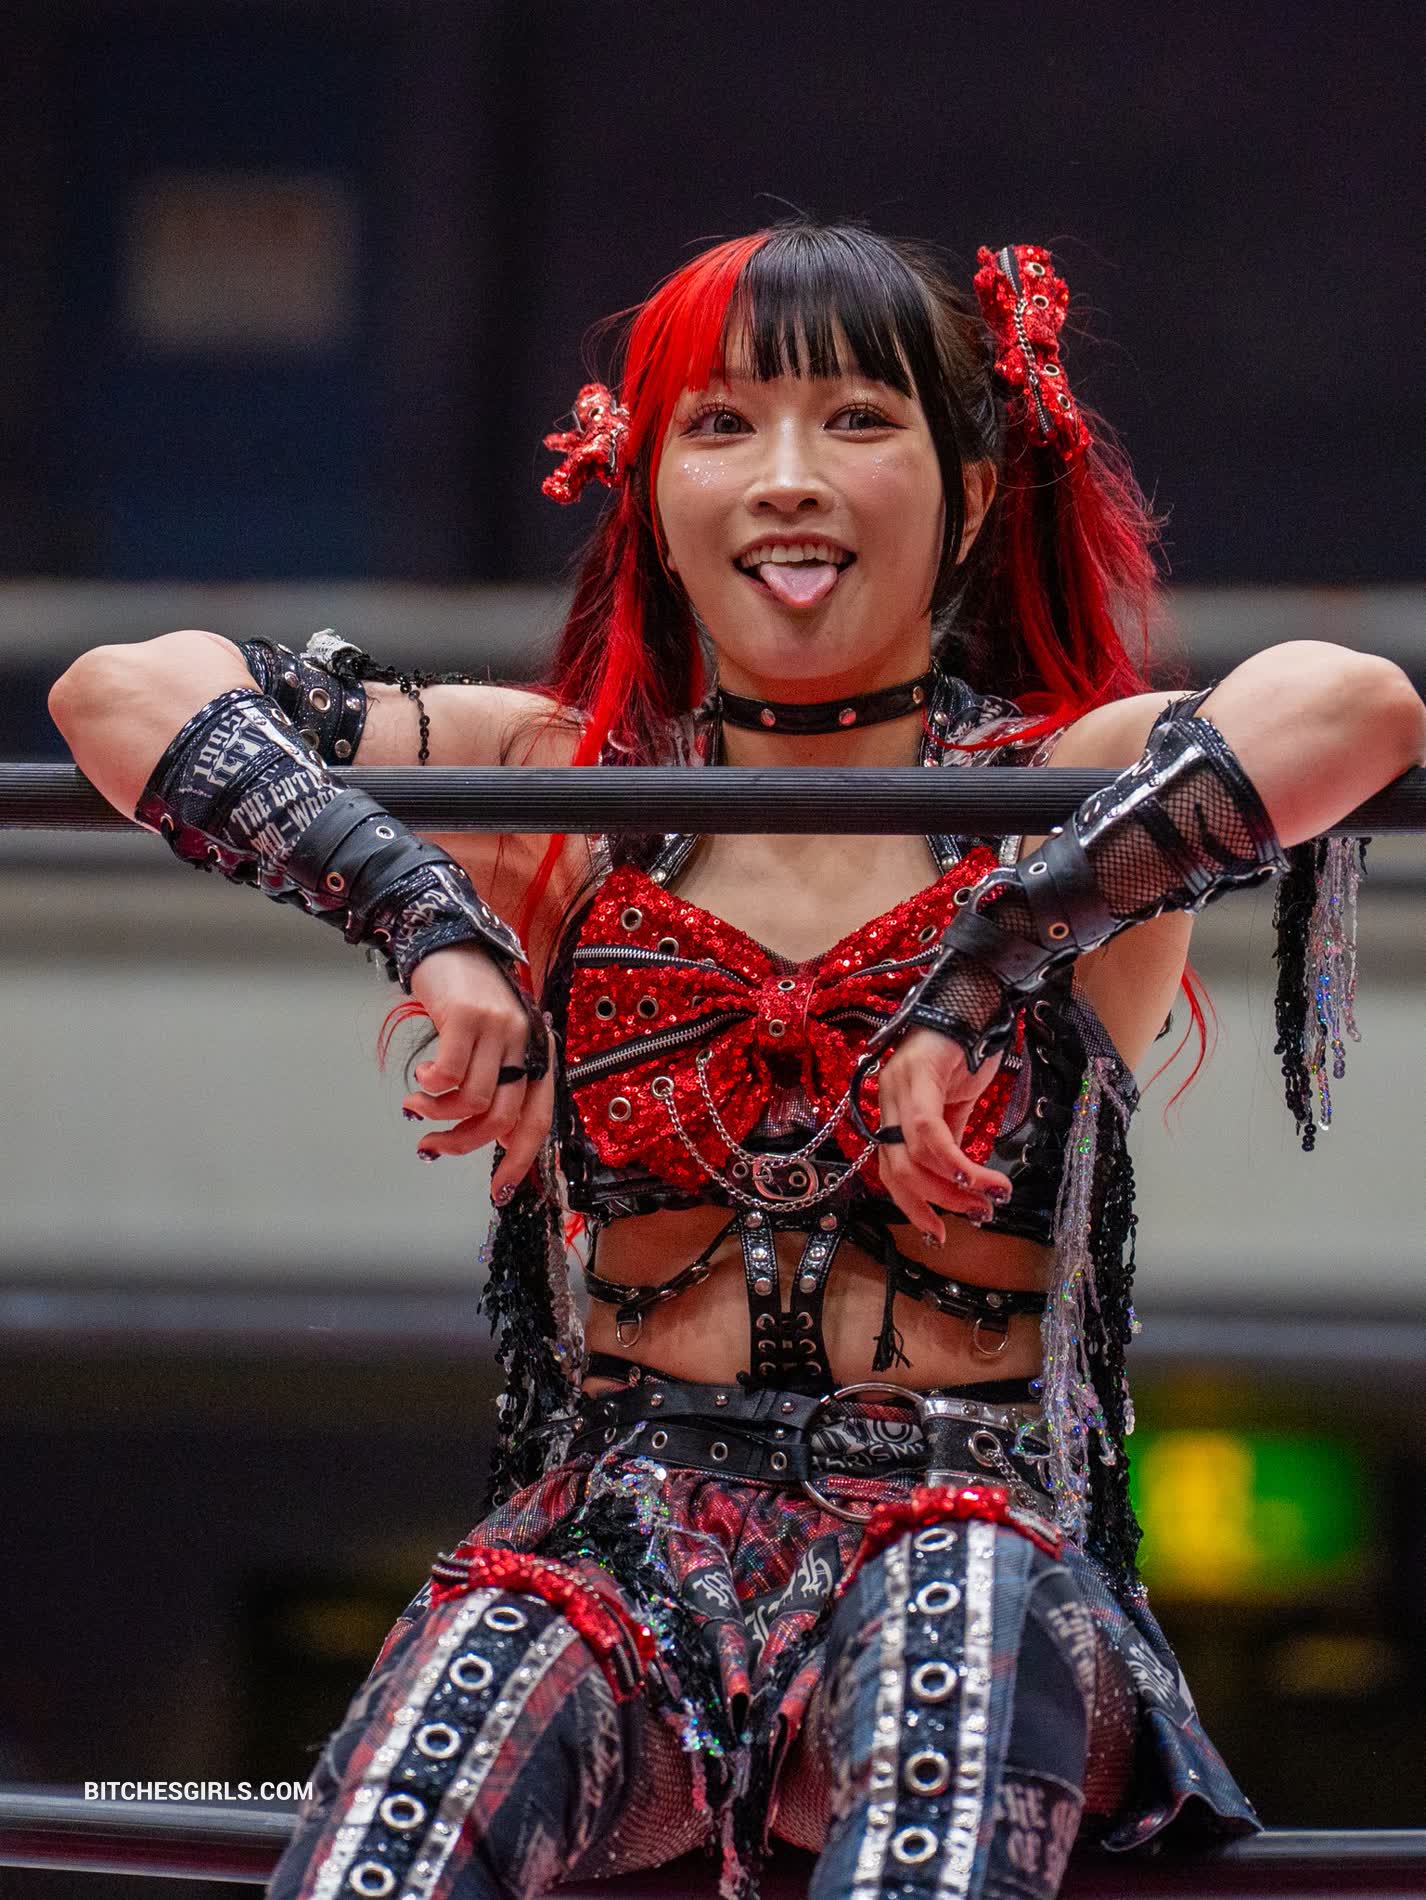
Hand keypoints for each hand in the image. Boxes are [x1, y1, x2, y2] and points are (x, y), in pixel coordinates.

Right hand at [402, 943, 553, 1200]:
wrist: (449, 942)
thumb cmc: (468, 998)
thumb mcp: (491, 1043)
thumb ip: (494, 1082)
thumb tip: (481, 1134)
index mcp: (535, 1053)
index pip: (536, 1119)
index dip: (519, 1161)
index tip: (499, 1192)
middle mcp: (526, 1042)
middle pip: (501, 1118)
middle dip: (463, 1145)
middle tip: (431, 1148)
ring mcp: (499, 1028)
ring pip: (473, 1100)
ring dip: (437, 1115)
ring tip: (416, 1106)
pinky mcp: (468, 1016)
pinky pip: (449, 1073)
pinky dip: (429, 1086)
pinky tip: (420, 1077)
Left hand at [873, 1027, 1012, 1243]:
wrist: (978, 998)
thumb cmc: (968, 1047)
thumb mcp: (958, 1103)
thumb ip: (951, 1137)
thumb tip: (957, 1178)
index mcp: (892, 1108)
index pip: (891, 1169)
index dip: (912, 1205)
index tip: (939, 1231)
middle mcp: (887, 1097)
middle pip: (897, 1169)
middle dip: (937, 1202)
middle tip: (975, 1215)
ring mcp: (897, 1084)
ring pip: (912, 1155)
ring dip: (953, 1186)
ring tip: (988, 1198)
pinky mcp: (917, 1072)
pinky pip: (927, 1129)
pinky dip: (952, 1160)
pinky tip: (978, 1176)